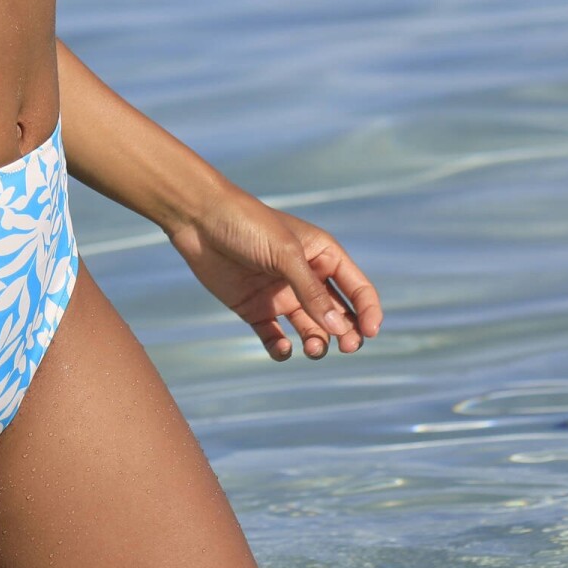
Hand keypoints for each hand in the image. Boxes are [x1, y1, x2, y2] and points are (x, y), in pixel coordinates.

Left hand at [163, 184, 383, 360]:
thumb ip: (311, 291)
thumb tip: (340, 329)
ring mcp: (281, 294)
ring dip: (317, 343)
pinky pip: (276, 338)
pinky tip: (283, 347)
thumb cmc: (246, 225)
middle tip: (346, 346)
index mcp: (322, 255)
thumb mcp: (285, 254)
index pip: (357, 289)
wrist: (198, 219)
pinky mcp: (255, 308)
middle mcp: (305, 277)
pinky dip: (283, 348)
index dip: (369, 312)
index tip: (369, 333)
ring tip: (311, 347)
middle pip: (338, 315)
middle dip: (347, 334)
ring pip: (311, 330)